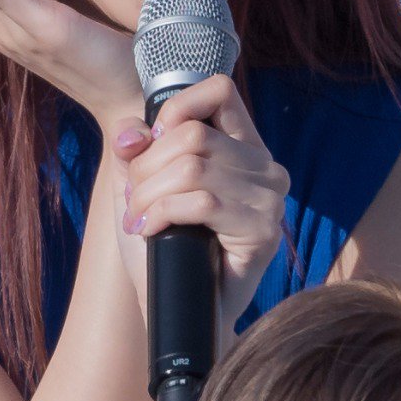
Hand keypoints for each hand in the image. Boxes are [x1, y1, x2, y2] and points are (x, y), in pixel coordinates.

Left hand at [111, 73, 292, 315]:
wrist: (177, 310)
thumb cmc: (164, 248)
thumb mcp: (139, 189)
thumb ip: (134, 152)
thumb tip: (131, 132)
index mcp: (242, 145)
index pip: (219, 90)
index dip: (176, 108)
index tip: (151, 146)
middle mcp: (265, 167)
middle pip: (193, 134)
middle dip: (146, 167)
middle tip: (135, 201)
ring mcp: (270, 199)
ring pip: (193, 167)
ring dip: (149, 194)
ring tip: (140, 218)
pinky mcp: (263, 230)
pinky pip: (202, 202)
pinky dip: (163, 213)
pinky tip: (151, 230)